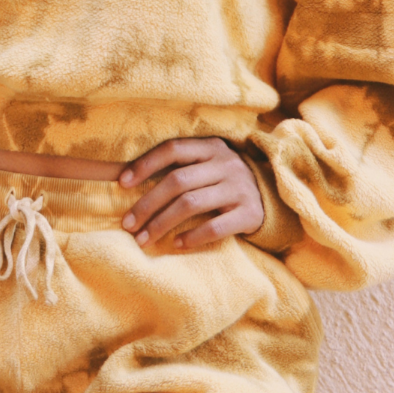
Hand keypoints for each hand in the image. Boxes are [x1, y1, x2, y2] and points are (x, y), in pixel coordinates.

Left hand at [118, 137, 263, 250]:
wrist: (271, 196)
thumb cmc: (224, 181)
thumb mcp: (207, 165)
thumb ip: (178, 167)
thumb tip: (126, 179)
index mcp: (211, 147)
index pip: (172, 149)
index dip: (145, 165)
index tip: (122, 184)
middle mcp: (226, 164)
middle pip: (178, 181)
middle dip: (147, 204)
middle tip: (128, 224)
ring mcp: (239, 188)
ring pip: (192, 204)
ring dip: (162, 223)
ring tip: (143, 239)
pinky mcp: (249, 214)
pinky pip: (215, 227)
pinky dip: (192, 237)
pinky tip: (176, 245)